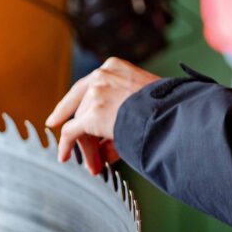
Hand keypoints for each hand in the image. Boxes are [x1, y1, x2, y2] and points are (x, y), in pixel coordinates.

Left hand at [46, 57, 159, 174]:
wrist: (171, 114)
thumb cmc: (166, 108)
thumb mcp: (142, 99)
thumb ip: (120, 112)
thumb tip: (105, 144)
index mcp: (115, 67)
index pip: (88, 86)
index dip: (73, 104)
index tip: (60, 116)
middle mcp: (102, 75)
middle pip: (83, 106)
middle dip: (84, 132)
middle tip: (88, 152)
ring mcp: (96, 93)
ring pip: (80, 123)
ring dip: (87, 146)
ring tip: (95, 165)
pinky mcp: (92, 114)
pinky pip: (71, 133)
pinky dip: (67, 146)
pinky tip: (65, 156)